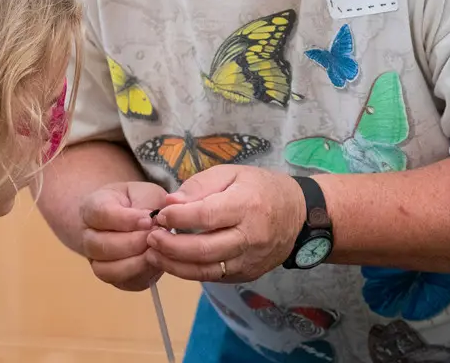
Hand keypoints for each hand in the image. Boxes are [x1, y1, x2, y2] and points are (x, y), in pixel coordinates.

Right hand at [79, 181, 168, 291]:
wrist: (129, 218)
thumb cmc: (137, 202)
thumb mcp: (144, 192)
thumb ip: (148, 202)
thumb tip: (150, 222)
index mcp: (92, 207)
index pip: (102, 214)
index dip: (126, 219)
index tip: (148, 219)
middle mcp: (88, 236)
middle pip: (102, 245)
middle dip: (134, 242)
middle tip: (156, 235)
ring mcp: (96, 260)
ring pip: (108, 269)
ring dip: (136, 261)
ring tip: (156, 248)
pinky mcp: (113, 277)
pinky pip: (123, 282)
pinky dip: (141, 273)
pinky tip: (155, 260)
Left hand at [145, 166, 304, 282]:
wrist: (299, 215)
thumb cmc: (261, 188)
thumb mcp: (232, 173)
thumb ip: (200, 185)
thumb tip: (170, 202)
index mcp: (247, 205)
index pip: (206, 216)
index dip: (178, 217)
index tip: (159, 214)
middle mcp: (251, 236)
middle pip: (204, 249)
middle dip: (171, 246)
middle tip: (150, 238)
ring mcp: (250, 259)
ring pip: (207, 269)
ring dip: (175, 265)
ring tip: (154, 254)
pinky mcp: (248, 274)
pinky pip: (215, 277)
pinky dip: (191, 272)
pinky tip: (174, 262)